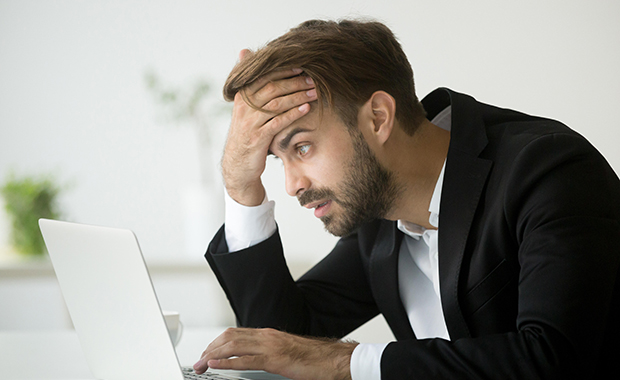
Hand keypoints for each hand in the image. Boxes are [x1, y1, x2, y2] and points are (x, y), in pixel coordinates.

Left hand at [193, 327, 357, 379]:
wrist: (331, 359)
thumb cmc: (311, 358)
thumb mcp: (283, 351)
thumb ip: (267, 352)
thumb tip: (251, 359)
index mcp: (267, 334)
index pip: (234, 333)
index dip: (216, 343)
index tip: (205, 353)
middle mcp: (266, 336)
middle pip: (229, 338)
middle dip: (210, 349)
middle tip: (198, 362)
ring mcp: (270, 347)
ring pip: (234, 346)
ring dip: (213, 356)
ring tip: (202, 365)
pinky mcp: (275, 360)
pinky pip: (246, 360)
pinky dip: (228, 362)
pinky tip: (216, 365)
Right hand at [221, 50, 316, 205]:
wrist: (238, 164)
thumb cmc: (247, 133)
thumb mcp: (246, 110)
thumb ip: (251, 87)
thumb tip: (245, 52)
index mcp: (242, 97)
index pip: (263, 77)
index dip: (283, 71)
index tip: (301, 67)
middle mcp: (244, 108)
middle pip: (272, 88)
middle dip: (294, 82)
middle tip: (312, 79)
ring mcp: (250, 123)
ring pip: (277, 104)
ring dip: (298, 96)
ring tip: (314, 92)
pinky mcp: (257, 138)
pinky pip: (278, 122)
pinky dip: (293, 114)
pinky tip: (306, 109)